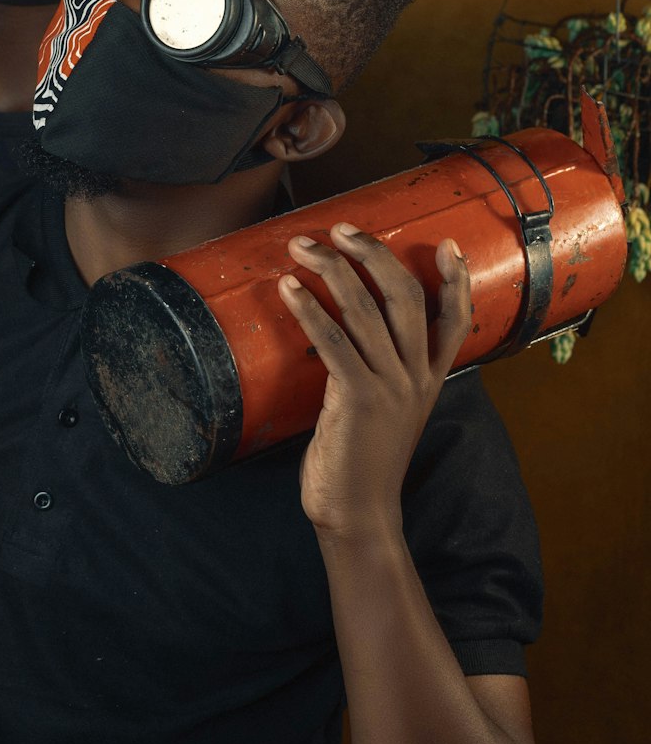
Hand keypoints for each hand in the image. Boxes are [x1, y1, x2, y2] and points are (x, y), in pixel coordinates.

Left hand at [277, 223, 469, 543]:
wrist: (358, 515)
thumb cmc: (363, 460)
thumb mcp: (388, 412)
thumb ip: (381, 372)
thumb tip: (351, 333)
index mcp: (429, 379)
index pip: (454, 319)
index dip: (454, 279)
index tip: (447, 244)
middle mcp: (416, 377)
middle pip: (405, 296)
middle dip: (373, 253)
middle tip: (341, 228)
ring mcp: (390, 386)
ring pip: (365, 309)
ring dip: (330, 269)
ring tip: (303, 247)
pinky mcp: (357, 399)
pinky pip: (333, 340)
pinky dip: (309, 308)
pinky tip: (289, 289)